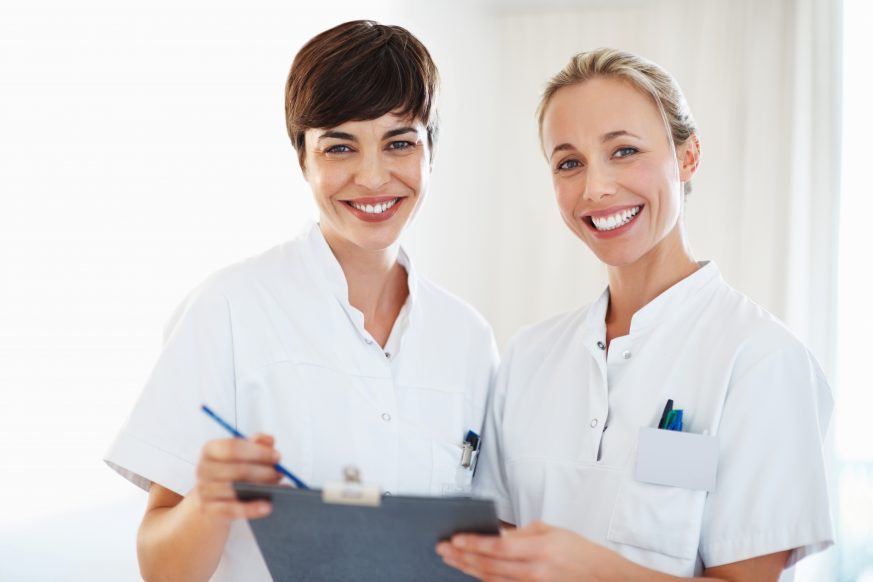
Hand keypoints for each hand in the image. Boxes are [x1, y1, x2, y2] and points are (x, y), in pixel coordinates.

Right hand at [192, 433, 282, 521]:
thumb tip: (268, 440)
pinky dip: (252, 509)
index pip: (233, 447)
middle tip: (279, 473)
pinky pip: (233, 509)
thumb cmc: (232, 472)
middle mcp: (204, 469)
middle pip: (237, 469)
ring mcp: (205, 491)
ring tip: (276, 486)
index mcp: (211, 450)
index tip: (277, 457)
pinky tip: (267, 506)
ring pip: (235, 489)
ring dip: (260, 488)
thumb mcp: (243, 454)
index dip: (258, 452)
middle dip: (263, 471)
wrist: (214, 501)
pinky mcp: (210, 510)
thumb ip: (257, 443)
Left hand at [436, 521, 614, 580]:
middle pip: (488, 566)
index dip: (473, 543)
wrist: (602, 577)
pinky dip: (486, 581)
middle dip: (462, 556)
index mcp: (539, 550)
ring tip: (452, 560)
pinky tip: (473, 574)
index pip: (497, 547)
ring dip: (468, 569)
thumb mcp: (551, 531)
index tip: (455, 539)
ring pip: (491, 580)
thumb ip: (521, 533)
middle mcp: (534, 572)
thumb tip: (496, 534)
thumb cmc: (580, 552)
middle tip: (444, 549)